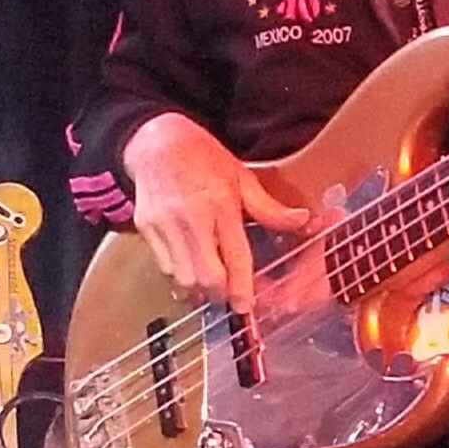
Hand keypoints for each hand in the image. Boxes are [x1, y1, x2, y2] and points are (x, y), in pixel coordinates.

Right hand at [123, 113, 307, 312]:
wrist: (155, 140)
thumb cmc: (203, 158)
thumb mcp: (242, 177)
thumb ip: (269, 208)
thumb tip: (302, 220)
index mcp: (220, 203)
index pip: (234, 255)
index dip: (241, 287)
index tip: (246, 307)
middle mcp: (190, 217)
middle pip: (204, 276)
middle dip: (219, 294)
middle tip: (229, 295)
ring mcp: (164, 224)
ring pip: (181, 277)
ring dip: (197, 289)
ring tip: (209, 285)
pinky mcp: (146, 229)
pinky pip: (163, 267)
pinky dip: (179, 276)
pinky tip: (190, 269)